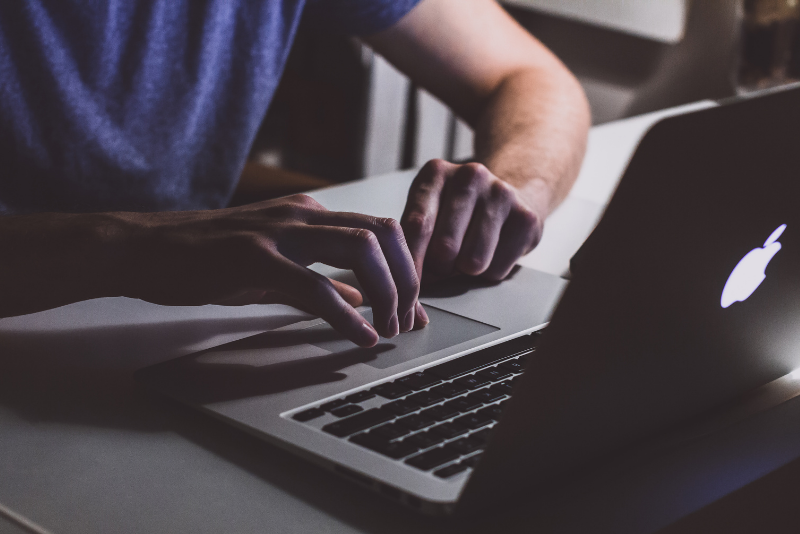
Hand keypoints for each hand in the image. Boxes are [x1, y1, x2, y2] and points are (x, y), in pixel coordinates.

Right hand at [127, 195, 426, 346]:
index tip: (414, 307)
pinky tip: (359, 336)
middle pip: (383, 233)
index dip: (407, 269)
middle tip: (407, 320)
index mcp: (310, 214)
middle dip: (407, 279)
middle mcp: (302, 214)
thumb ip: (321, 278)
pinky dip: (346, 315)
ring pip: (360, 249)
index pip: (380, 230)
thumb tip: (361, 298)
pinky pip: (315, 286)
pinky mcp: (254, 258)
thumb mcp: (275, 266)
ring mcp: (279, 232)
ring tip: (388, 328)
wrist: (145, 249)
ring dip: (386, 292)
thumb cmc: (208, 258)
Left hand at [400, 160, 543, 282]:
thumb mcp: (428, 211)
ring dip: (465, 272)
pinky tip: (491, 253)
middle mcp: (470, 176)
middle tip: (443, 265)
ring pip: (473, 262)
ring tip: (466, 257)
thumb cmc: (457, 213)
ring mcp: (501, 194)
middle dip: (440, 269)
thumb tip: (404, 278)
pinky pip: (497, 269)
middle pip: (445, 248)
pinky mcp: (526, 218)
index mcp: (436, 173)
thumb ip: (412, 238)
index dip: (411, 262)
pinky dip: (490, 273)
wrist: (508, 198)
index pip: (417, 225)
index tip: (407, 283)